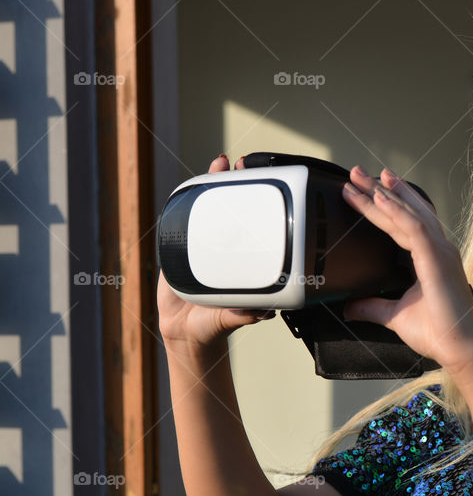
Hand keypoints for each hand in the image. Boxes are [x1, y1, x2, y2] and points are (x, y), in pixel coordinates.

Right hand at [157, 154, 276, 354]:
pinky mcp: (181, 247)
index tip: (267, 184)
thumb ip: (242, 315)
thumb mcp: (231, 319)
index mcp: (243, 262)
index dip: (260, 205)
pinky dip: (188, 199)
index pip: (255, 226)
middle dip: (238, 183)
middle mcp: (227, 250)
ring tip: (220, 162)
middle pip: (234, 208)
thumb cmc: (214, 325)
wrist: (185, 333)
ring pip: (211, 208)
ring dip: (214, 183)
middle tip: (241, 164)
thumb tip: (263, 312)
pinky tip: (191, 184)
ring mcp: (204, 246)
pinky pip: (185, 219)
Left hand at [339, 165, 472, 376]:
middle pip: (407, 210)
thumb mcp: (395, 316)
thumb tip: (349, 307)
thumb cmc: (439, 333)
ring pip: (408, 214)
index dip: (386, 204)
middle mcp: (438, 249)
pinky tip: (379, 199)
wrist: (460, 349)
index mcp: (432, 258)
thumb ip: (372, 307)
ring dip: (384, 195)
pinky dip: (397, 211)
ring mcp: (440, 251)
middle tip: (357, 173)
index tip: (366, 190)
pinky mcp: (437, 259)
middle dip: (381, 190)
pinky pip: (414, 228)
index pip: (405, 223)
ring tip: (361, 179)